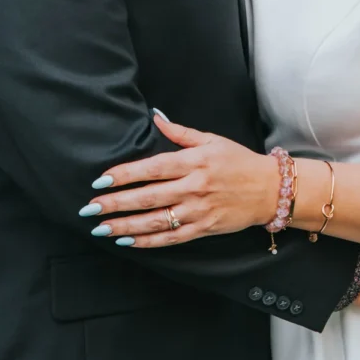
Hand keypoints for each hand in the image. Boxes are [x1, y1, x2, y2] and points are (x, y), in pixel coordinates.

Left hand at [79, 115, 279, 247]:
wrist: (269, 189)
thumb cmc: (239, 161)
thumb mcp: (212, 139)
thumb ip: (180, 132)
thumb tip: (156, 118)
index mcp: (193, 162)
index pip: (152, 168)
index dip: (124, 175)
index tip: (101, 181)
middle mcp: (194, 187)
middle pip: (148, 197)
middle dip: (116, 203)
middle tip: (90, 208)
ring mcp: (198, 211)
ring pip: (156, 221)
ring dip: (125, 226)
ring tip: (101, 228)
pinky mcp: (203, 229)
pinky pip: (171, 238)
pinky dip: (148, 241)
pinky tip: (128, 241)